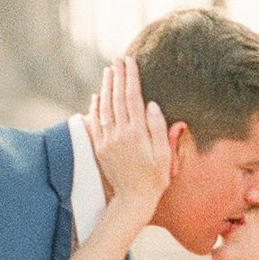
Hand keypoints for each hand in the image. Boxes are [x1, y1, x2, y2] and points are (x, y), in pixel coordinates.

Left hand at [88, 53, 172, 215]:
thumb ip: (157, 128)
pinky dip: (94, 107)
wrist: (133, 200)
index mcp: (136, 133)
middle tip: (118, 59)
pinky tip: (96, 95)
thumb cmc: (155, 178)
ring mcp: (107, 141)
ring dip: (106, 87)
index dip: (131, 78)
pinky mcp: (100, 148)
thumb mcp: (163, 155)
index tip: (130, 61)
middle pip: (117, 98)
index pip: (132, 98)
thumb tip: (151, 104)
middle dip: (118, 76)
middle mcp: (119, 134)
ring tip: (108, 70)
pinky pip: (95, 123)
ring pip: (104, 107)